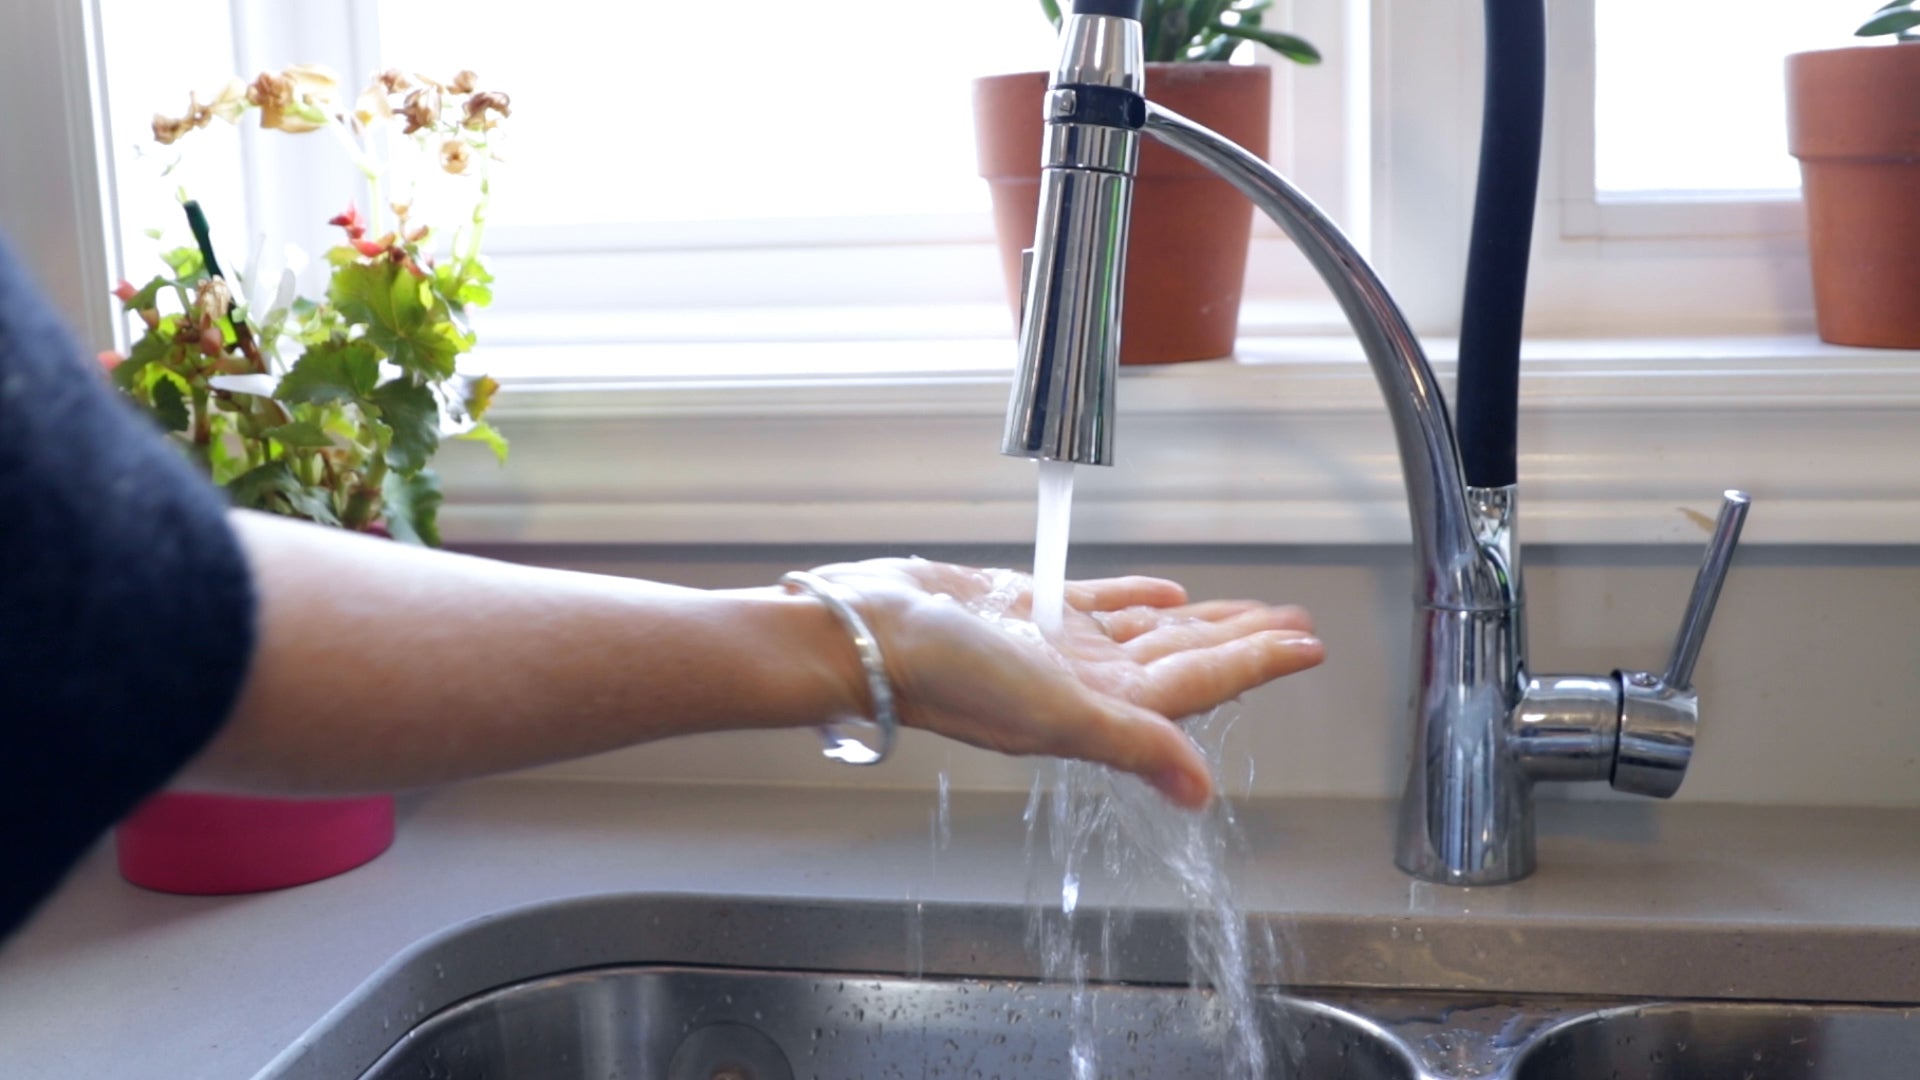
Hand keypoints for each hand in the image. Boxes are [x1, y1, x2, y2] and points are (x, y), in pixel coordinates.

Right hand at [806, 558, 1321, 807]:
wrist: (874, 637)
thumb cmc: (953, 676)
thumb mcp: (1056, 711)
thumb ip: (1135, 744)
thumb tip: (1201, 792)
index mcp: (1102, 708)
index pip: (1201, 684)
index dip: (1258, 665)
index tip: (1309, 647)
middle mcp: (1086, 681)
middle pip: (1187, 659)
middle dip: (1243, 643)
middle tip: (1296, 624)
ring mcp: (1058, 648)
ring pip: (1151, 632)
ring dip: (1201, 620)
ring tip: (1249, 610)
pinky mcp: (1029, 610)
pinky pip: (1100, 604)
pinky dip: (1138, 598)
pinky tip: (1166, 592)